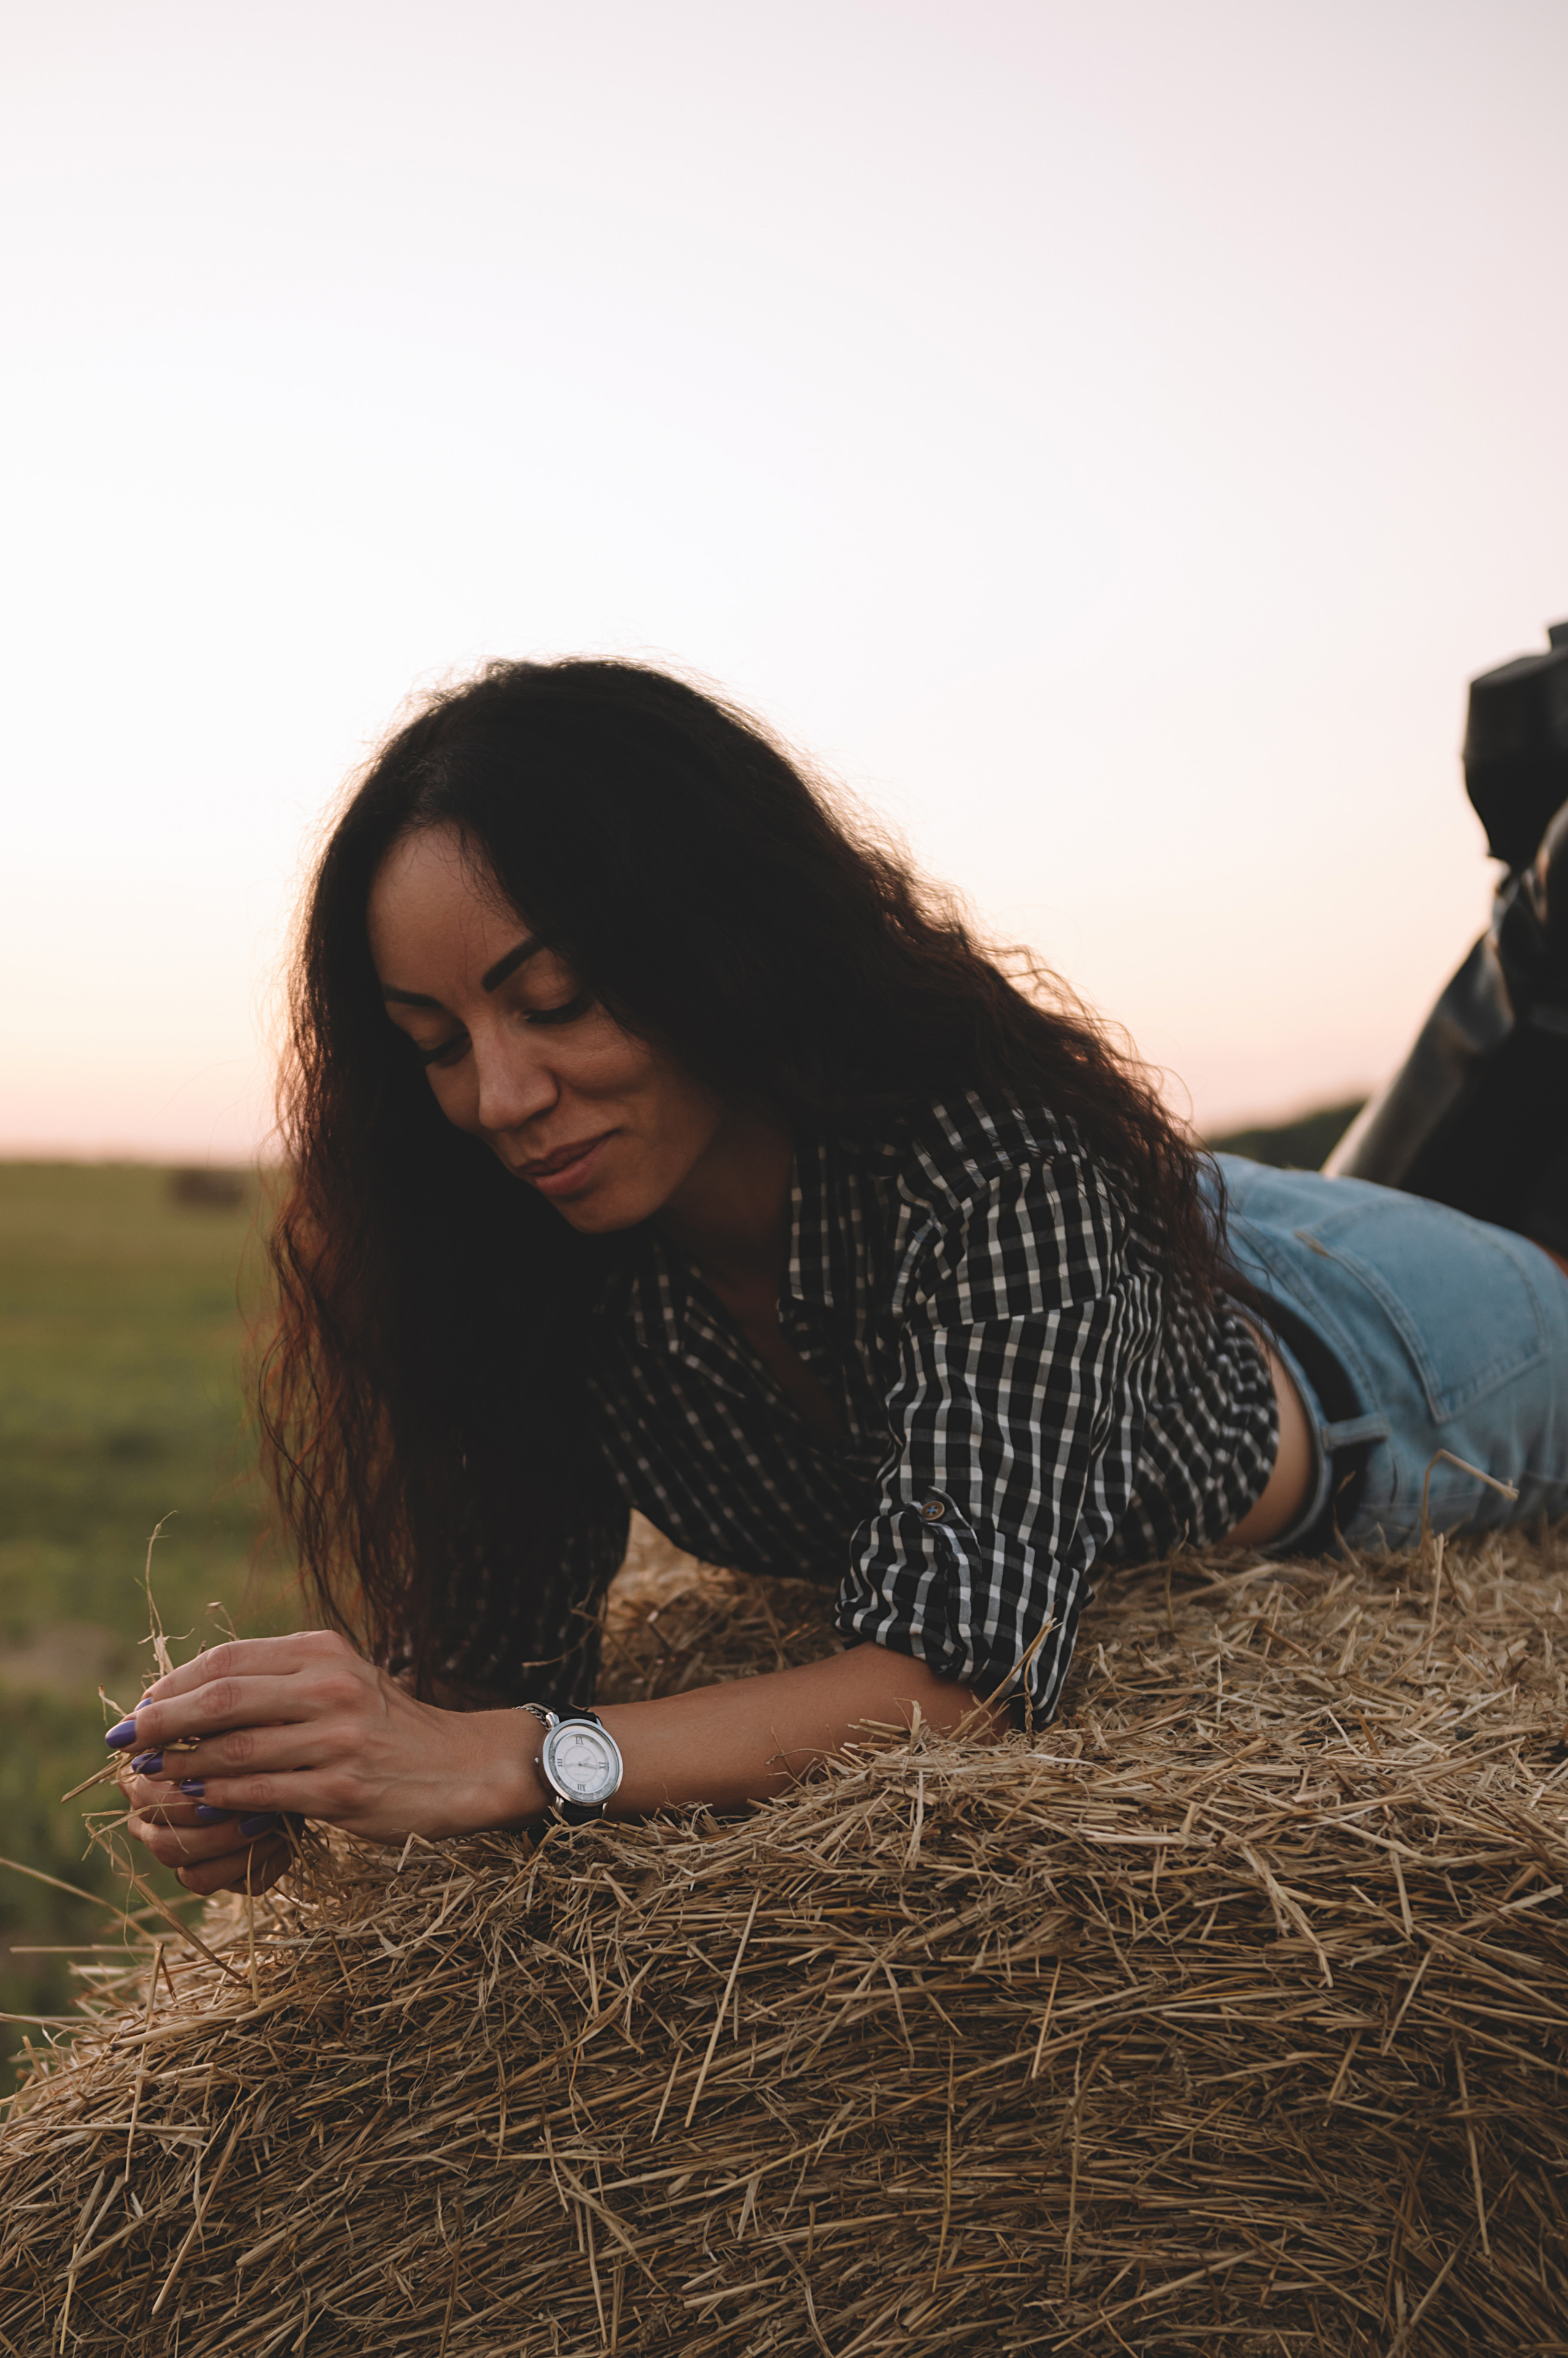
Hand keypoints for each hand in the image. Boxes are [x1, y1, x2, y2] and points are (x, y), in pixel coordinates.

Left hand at [118, 1630, 545, 1889]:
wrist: (463, 1766)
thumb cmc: (388, 1726)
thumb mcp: (341, 1681)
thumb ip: (279, 1682)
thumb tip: (191, 1693)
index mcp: (323, 1652)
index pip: (228, 1659)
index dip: (173, 1683)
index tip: (139, 1706)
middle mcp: (330, 1686)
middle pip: (222, 1697)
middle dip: (160, 1721)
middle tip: (121, 1740)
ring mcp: (337, 1738)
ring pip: (235, 1750)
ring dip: (181, 1766)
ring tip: (149, 1776)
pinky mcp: (342, 1788)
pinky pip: (261, 1793)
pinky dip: (219, 1798)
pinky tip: (195, 1802)